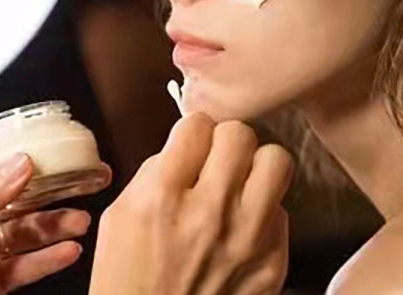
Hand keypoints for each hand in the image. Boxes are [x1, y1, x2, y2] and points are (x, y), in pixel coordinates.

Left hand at [0, 131, 91, 294]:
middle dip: (46, 187)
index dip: (2, 145)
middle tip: (74, 180)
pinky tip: (67, 251)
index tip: (36, 145)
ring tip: (79, 222)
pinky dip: (49, 257)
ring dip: (54, 224)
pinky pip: (26, 261)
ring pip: (24, 227)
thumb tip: (20, 161)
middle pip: (11, 190)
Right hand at [90, 113, 292, 294]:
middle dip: (225, 141)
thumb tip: (189, 144)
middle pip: (240, 134)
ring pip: (276, 161)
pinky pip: (282, 210)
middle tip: (217, 159)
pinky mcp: (273, 263)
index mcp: (163, 197)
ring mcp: (248, 240)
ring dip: (254, 166)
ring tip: (239, 183)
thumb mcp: (120, 215)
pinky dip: (263, 212)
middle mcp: (210, 214)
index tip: (192, 142)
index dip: (193, 130)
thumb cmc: (129, 279)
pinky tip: (243, 227)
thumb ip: (156, 171)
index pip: (198, 124)